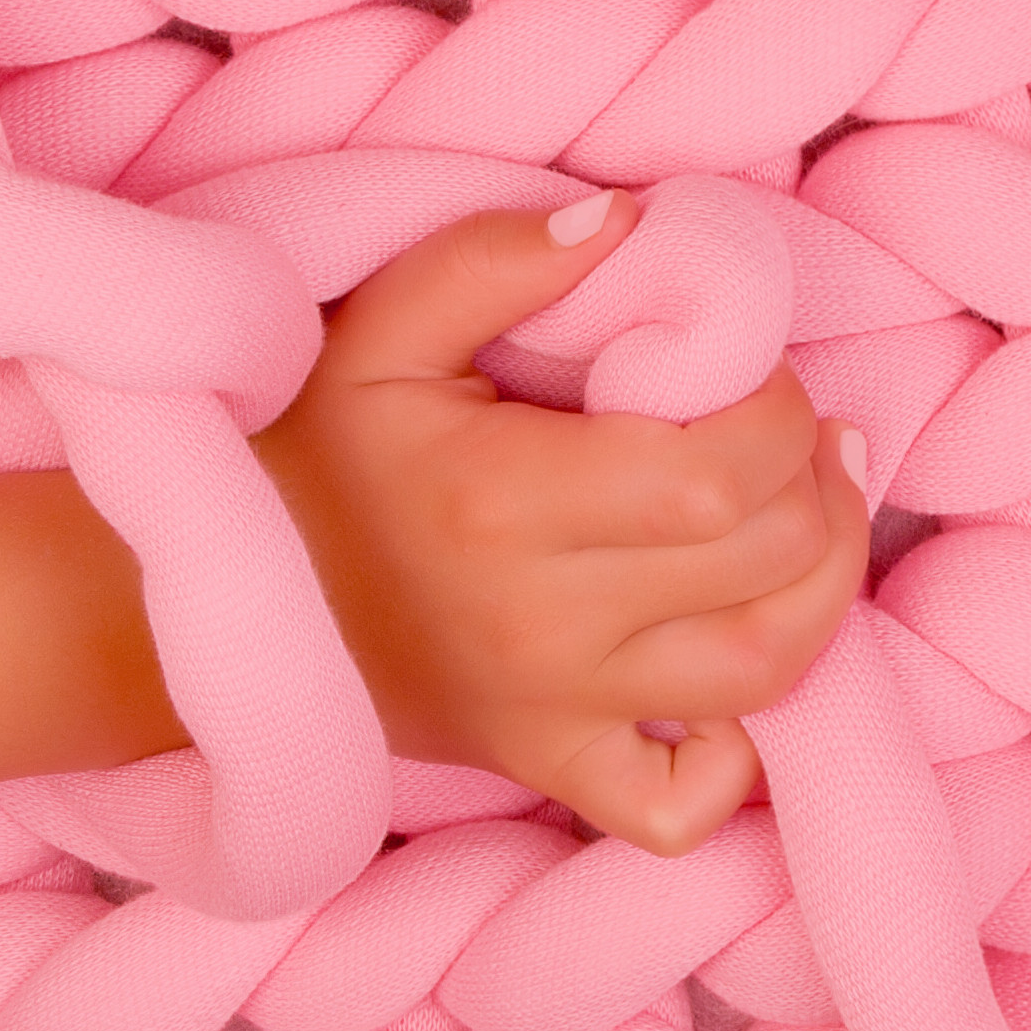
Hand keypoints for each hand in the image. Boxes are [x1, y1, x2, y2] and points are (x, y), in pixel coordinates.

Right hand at [247, 190, 871, 859]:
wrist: (206, 604)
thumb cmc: (307, 447)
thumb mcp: (378, 325)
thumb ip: (502, 259)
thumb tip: (633, 222)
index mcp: (502, 501)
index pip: (723, 472)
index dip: (781, 412)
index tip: (756, 370)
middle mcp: (539, 624)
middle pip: (767, 563)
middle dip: (814, 479)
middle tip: (793, 427)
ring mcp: (549, 712)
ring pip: (767, 674)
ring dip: (824, 587)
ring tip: (813, 511)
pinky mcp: (545, 768)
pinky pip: (683, 808)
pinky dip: (742, 758)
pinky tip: (734, 668)